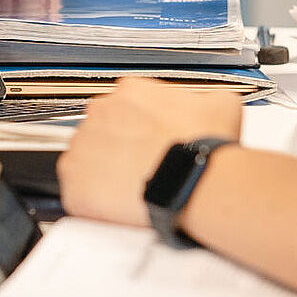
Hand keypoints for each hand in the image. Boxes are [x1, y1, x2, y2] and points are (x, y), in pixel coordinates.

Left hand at [58, 79, 243, 226]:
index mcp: (130, 91)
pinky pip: (77, 191)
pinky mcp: (74, 182)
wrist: (193, 181)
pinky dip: (93, 200)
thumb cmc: (205, 147)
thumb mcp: (221, 104)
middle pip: (103, 131)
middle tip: (144, 167)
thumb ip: (203, 97)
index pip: (124, 105)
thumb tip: (207, 103)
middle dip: (120, 148)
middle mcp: (100, 112)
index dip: (139, 127)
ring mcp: (82, 146)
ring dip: (104, 173)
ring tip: (134, 189)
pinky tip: (118, 205)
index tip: (150, 142)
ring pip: (87, 159)